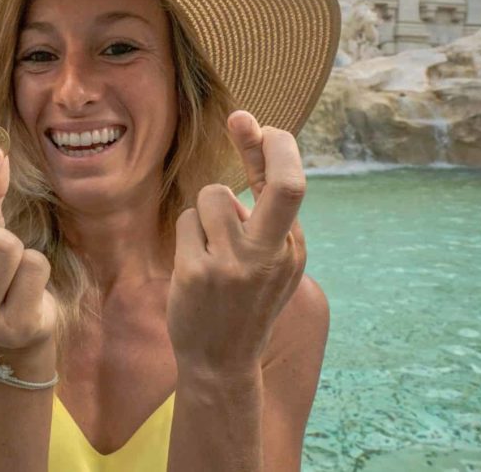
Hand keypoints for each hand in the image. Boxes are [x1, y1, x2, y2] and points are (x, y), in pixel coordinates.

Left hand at [166, 110, 307, 373]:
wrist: (222, 362)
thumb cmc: (243, 299)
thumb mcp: (269, 256)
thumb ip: (263, 202)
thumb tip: (254, 130)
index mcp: (293, 249)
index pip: (291, 183)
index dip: (274, 145)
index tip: (254, 123)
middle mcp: (272, 255)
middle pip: (285, 185)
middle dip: (266, 145)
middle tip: (243, 119)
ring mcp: (235, 264)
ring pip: (214, 195)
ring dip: (206, 210)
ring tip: (209, 245)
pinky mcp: (199, 272)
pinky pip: (187, 221)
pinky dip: (187, 233)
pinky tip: (194, 264)